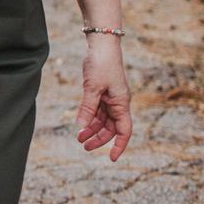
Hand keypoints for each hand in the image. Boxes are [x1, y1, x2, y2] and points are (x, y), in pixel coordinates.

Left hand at [75, 39, 132, 160]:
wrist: (102, 44)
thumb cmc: (101, 64)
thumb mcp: (93, 88)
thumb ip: (88, 108)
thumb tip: (81, 127)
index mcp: (121, 103)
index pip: (124, 131)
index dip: (119, 145)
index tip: (112, 158)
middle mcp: (118, 103)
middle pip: (111, 128)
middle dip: (99, 139)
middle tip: (83, 146)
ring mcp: (110, 98)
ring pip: (103, 120)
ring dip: (92, 129)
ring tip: (79, 137)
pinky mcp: (101, 92)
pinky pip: (97, 110)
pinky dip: (90, 118)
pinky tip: (80, 123)